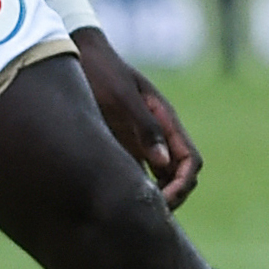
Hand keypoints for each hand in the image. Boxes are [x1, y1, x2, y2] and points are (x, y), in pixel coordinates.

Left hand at [72, 27, 201, 207]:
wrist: (78, 53)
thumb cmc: (101, 71)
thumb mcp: (122, 96)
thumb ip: (144, 127)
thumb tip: (164, 163)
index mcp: (165, 120)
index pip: (190, 161)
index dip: (183, 185)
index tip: (164, 201)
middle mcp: (157, 134)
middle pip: (179, 174)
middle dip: (172, 197)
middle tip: (147, 215)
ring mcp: (139, 140)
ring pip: (160, 178)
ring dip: (155, 196)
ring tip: (132, 213)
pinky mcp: (120, 145)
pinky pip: (135, 174)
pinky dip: (134, 189)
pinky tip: (115, 201)